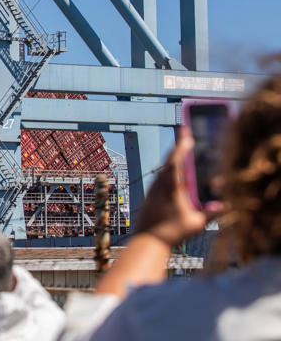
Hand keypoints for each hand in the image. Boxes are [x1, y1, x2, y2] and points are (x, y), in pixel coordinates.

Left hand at [135, 131, 222, 246]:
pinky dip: (169, 168)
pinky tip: (175, 167)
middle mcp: (159, 185)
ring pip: (164, 168)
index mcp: (170, 188)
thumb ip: (210, 214)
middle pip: (170, 160)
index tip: (187, 132)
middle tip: (186, 130)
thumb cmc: (171, 233)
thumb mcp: (194, 224)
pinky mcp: (151, 194)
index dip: (182, 146)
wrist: (147, 241)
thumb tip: (225, 205)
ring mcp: (153, 189)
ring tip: (183, 144)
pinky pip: (161, 176)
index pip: (176, 162)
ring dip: (174, 157)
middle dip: (179, 146)